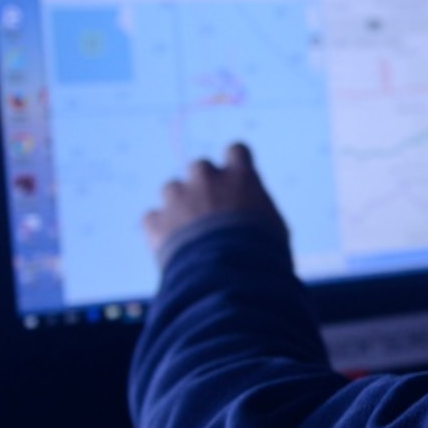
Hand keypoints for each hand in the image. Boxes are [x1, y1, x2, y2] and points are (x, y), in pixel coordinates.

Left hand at [142, 142, 286, 255]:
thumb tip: (251, 210)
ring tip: (191, 234)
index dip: (235, 165)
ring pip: (172, 189)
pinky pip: (153, 218)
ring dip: (179, 204)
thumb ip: (258, 208)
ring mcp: (178, 197)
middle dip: (203, 185)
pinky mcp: (156, 220)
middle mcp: (206, 178)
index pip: (236, 151)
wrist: (229, 275)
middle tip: (211, 212)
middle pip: (200, 167)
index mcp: (239, 176)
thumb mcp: (274, 226)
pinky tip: (173, 249)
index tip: (236, 181)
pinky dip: (160, 229)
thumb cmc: (262, 252)